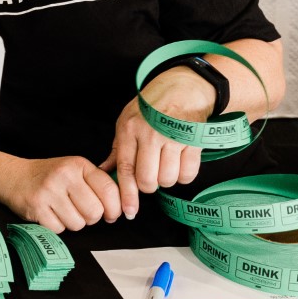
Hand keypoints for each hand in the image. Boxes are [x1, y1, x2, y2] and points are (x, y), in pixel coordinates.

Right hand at [0, 154, 122, 232]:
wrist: (14, 176)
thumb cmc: (49, 176)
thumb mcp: (75, 170)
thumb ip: (97, 183)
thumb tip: (122, 206)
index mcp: (78, 165)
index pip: (109, 190)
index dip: (115, 207)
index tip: (113, 214)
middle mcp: (64, 176)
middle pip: (95, 212)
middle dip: (91, 218)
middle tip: (82, 211)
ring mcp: (49, 192)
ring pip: (78, 224)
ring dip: (74, 223)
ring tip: (64, 211)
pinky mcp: (36, 208)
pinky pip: (60, 229)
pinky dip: (57, 227)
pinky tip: (51, 214)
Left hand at [104, 68, 214, 218]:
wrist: (183, 86)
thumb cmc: (151, 106)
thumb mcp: (127, 120)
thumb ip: (118, 149)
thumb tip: (104, 172)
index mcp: (130, 129)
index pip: (126, 169)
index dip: (127, 194)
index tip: (128, 211)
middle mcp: (150, 134)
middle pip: (148, 180)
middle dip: (149, 185)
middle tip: (150, 175)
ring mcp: (173, 137)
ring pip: (168, 179)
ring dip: (167, 179)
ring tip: (166, 163)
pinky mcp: (194, 141)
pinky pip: (188, 174)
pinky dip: (184, 175)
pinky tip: (180, 161)